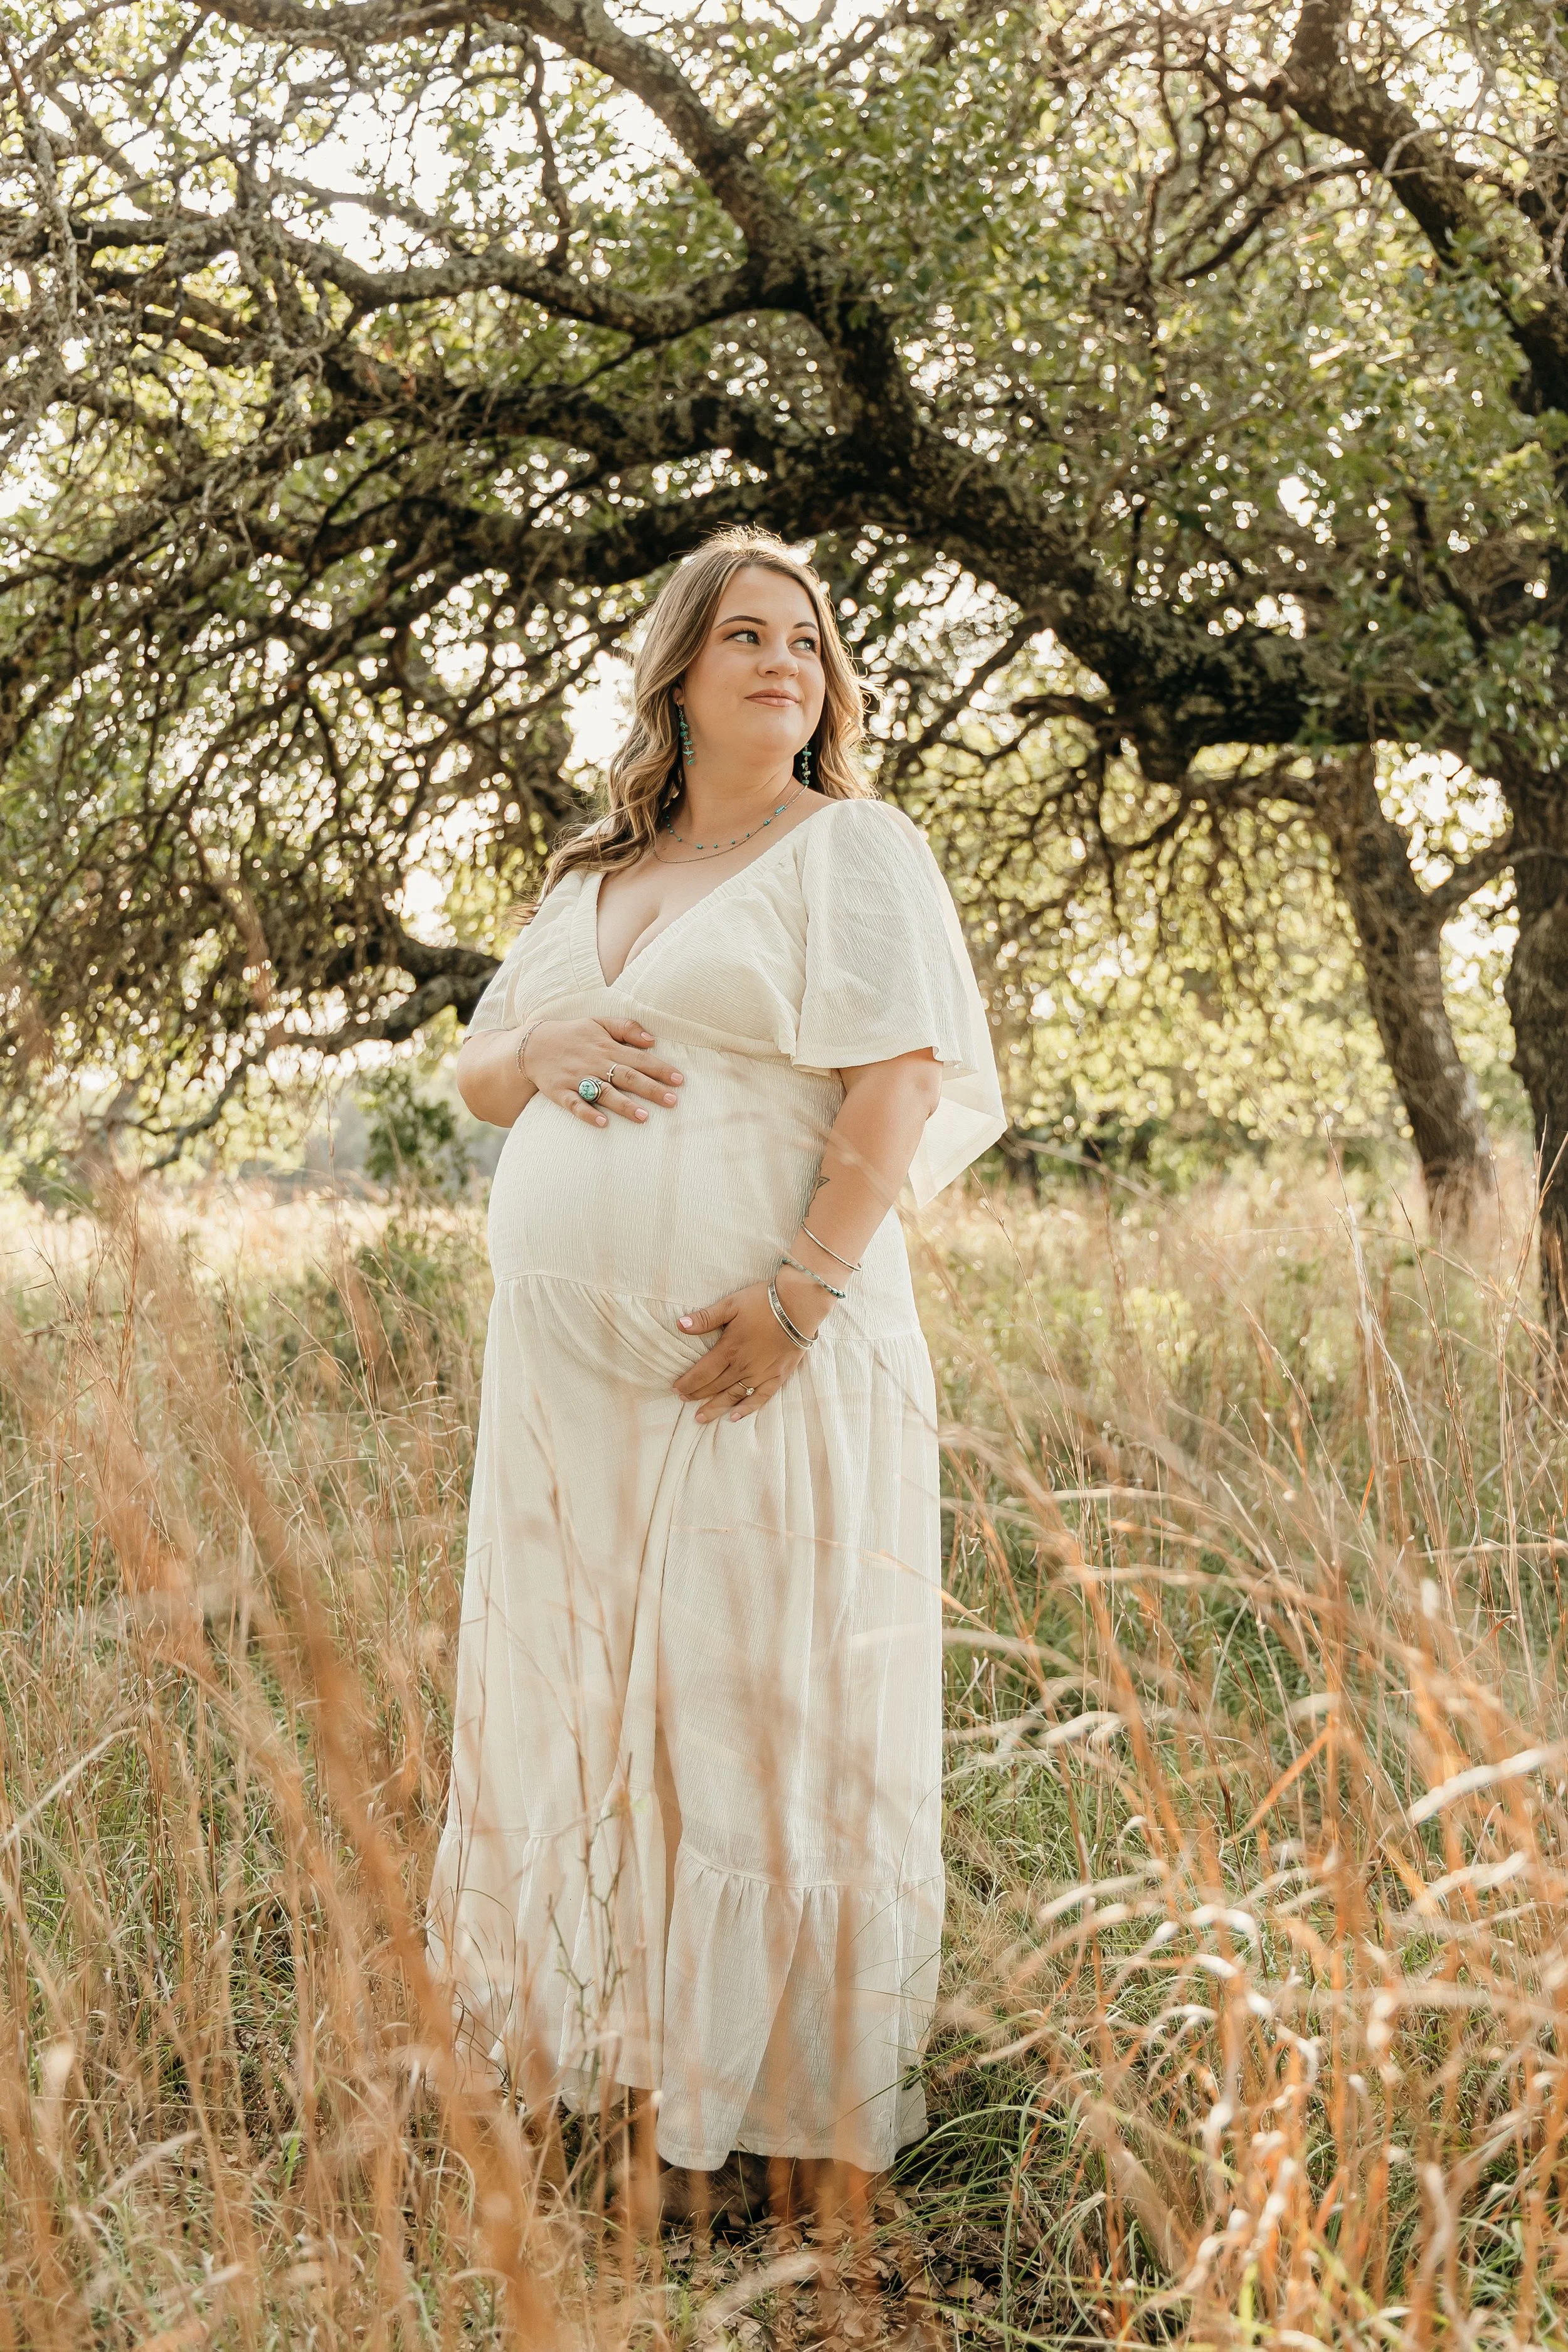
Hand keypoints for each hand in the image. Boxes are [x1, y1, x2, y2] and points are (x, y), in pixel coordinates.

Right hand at [521, 1016, 682, 1126]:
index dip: (660, 1069)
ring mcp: (577, 1078)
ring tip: (644, 1117)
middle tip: (672, 1101)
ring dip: (624, 1105)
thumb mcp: (598, 1023)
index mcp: (607, 1047)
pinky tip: (602, 1123)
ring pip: (604, 1093)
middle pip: (627, 1077)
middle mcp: (595, 1063)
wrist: (532, 1044)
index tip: (679, 1080)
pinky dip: (588, 1114)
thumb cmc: (572, 1035)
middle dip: (650, 1089)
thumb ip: (626, 1028)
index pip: (639, 1059)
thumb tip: (652, 1039)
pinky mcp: (560, 1092)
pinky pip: (575, 1105)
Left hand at [673, 1271, 830, 1422]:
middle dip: (697, 1395)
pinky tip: (734, 1417)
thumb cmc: (763, 1302)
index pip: (702, 1373)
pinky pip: (760, 1398)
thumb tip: (680, 1325)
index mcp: (729, 1349)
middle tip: (683, 1400)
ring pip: (733, 1396)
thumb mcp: (731, 1304)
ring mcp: (761, 1374)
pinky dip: (746, 1409)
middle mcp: (743, 1367)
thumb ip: (705, 1318)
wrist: (799, 1305)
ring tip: (701, 1418)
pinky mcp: (777, 1377)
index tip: (675, 1389)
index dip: (687, 1383)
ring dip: (715, 1407)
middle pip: (714, 1386)